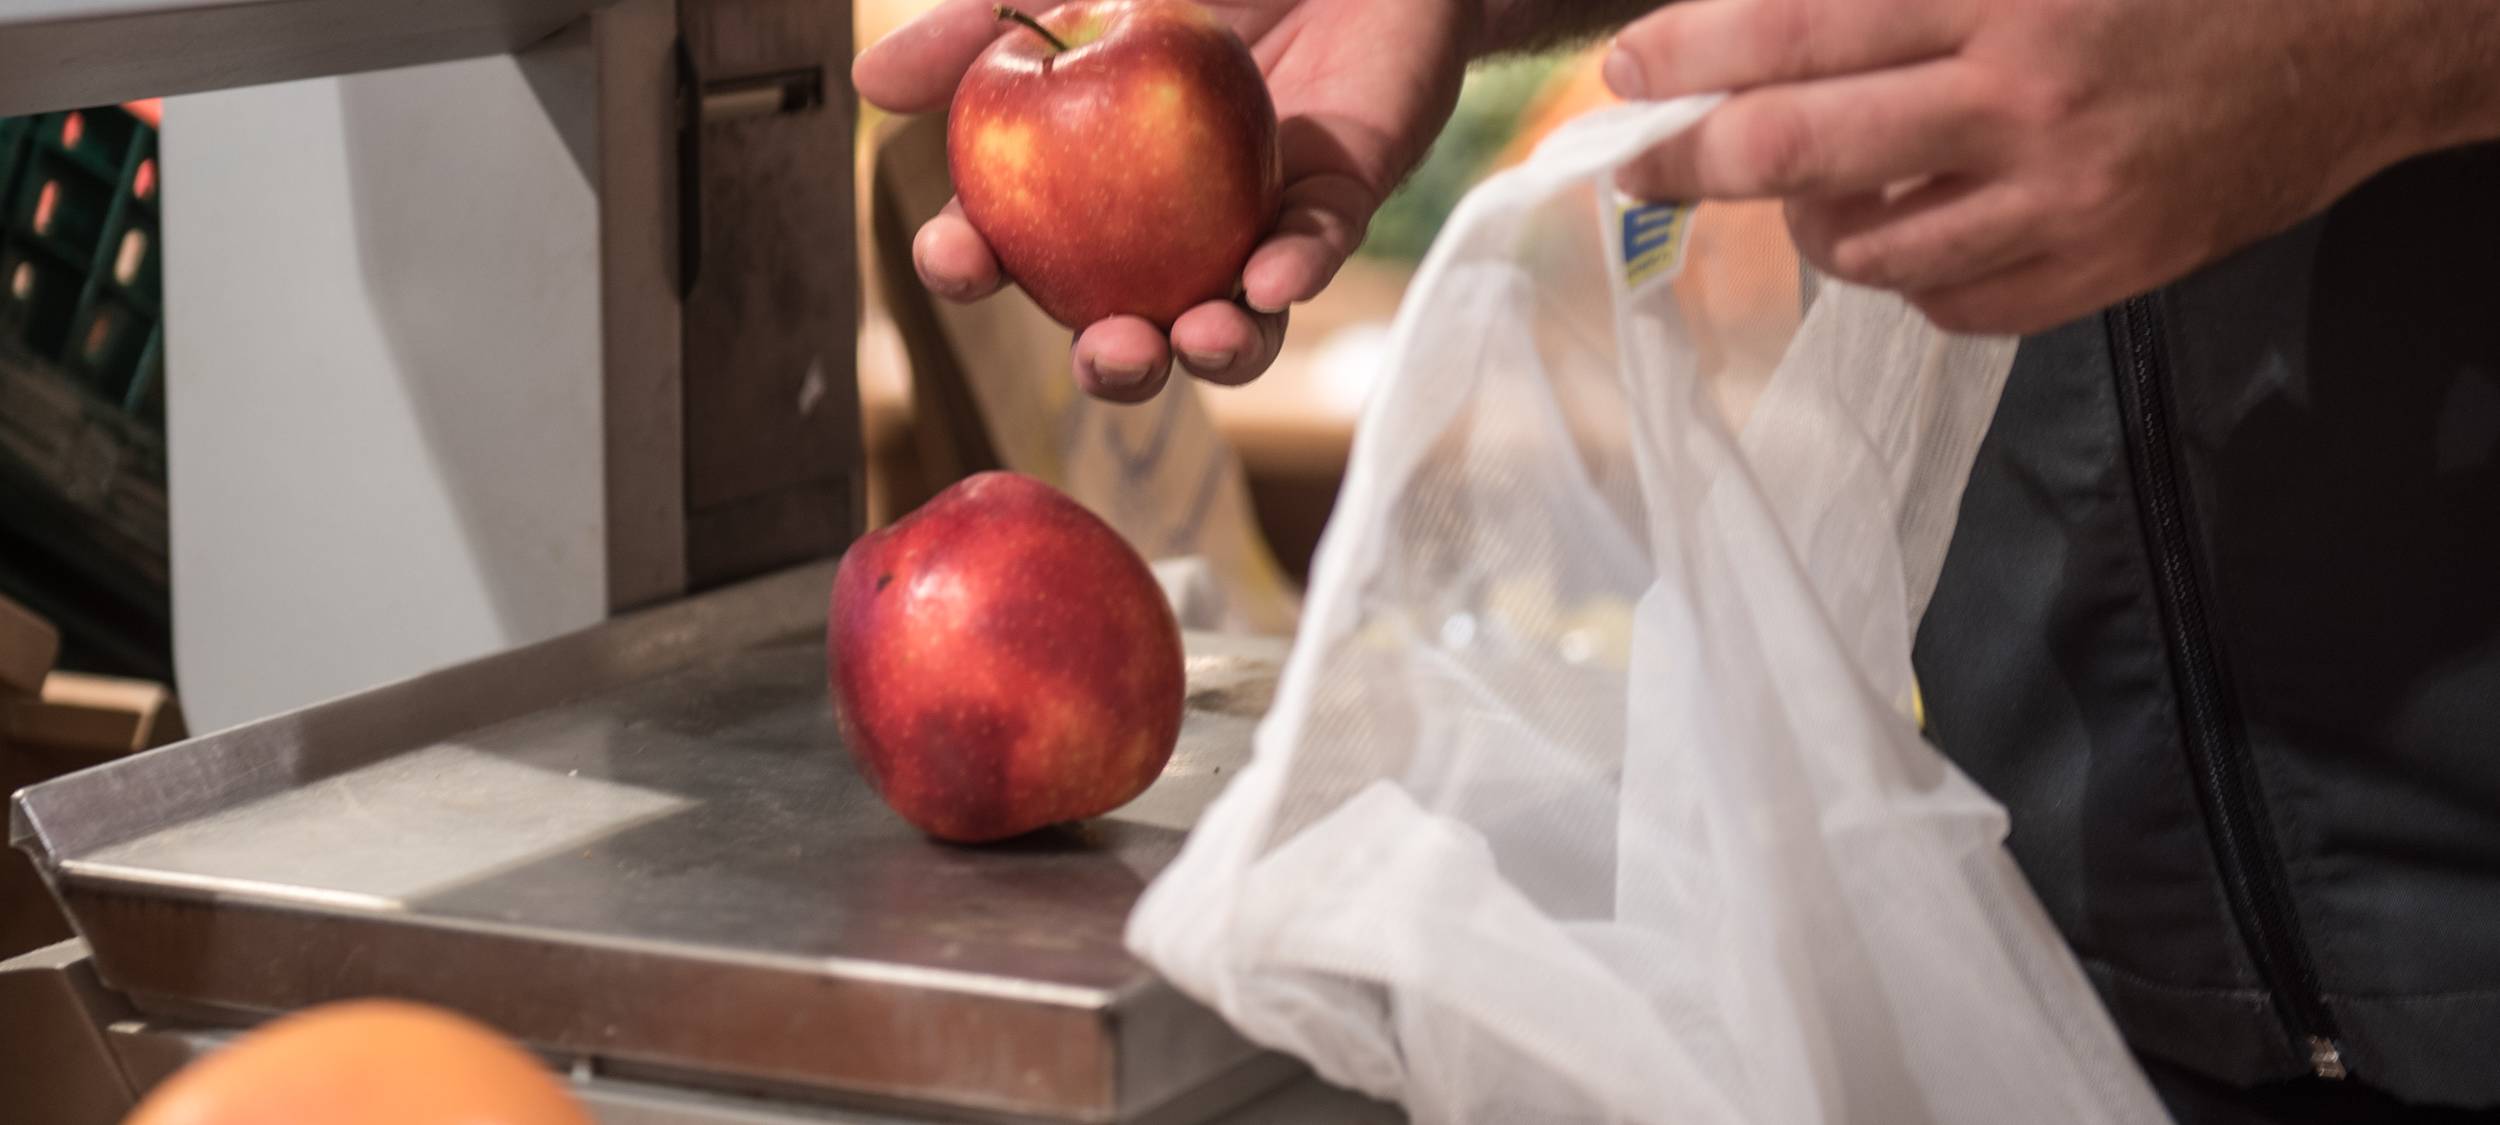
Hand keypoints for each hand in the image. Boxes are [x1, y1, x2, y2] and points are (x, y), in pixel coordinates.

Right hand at [855, 0, 1472, 400]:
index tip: (956, 259)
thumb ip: (975, 27)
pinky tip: (1273, 277)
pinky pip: (1319, 245)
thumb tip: (871, 82)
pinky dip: (1298, 266)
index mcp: (1084, 182)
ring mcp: (1255, 219)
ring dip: (1215, 351)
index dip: (977, 264)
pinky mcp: (1340, 194)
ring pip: (1236, 323)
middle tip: (1106, 353)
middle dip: (1113, 363)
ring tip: (1198, 340)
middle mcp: (1168, 225)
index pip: (1014, 245)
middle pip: (1130, 326)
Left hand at [1601, 0, 2499, 333]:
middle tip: (1637, 160)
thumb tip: (1776, 10)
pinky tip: (1913, 232)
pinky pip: (1950, 305)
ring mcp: (2062, 200)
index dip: (1691, 52)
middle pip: (1797, 145)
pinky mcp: (2102, 271)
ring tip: (1811, 191)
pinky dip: (1906, 275)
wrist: (2362, 37)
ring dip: (1808, 224)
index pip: (1799, 27)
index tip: (1627, 71)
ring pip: (1864, 248)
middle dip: (1690, 157)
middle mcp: (2020, 99)